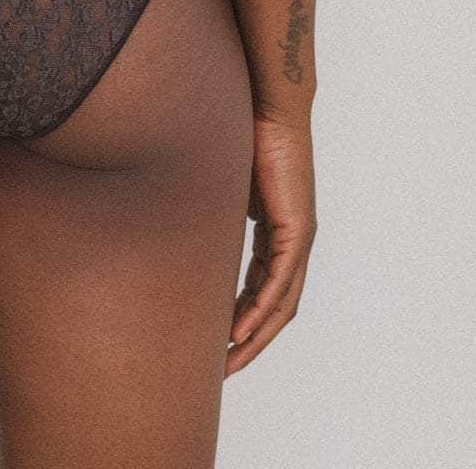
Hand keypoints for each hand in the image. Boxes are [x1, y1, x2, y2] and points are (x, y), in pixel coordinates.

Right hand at [225, 112, 315, 375]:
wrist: (268, 106)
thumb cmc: (244, 133)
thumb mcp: (222, 185)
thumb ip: (211, 211)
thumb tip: (177, 221)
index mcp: (276, 232)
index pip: (261, 289)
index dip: (241, 319)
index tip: (218, 342)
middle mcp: (293, 240)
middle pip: (275, 307)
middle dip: (250, 341)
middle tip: (223, 368)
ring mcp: (298, 236)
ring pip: (280, 302)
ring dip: (255, 335)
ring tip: (229, 359)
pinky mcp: (297, 229)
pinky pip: (279, 282)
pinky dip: (260, 310)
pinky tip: (240, 330)